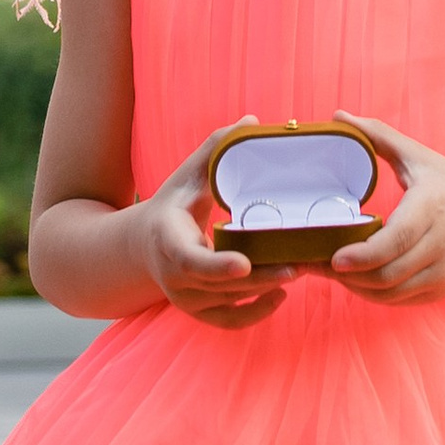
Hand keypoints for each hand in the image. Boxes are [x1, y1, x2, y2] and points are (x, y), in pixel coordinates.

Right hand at [128, 119, 292, 325]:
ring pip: (230, 302)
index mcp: (168, 240)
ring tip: (300, 269)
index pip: (190, 260)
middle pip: (222, 283)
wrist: (144, 246)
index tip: (244, 263)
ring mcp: (185, 299)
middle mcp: (173, 277)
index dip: (217, 264)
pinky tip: (281, 294)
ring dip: (266, 289)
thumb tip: (251, 122)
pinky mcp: (198, 312)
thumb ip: (216, 149)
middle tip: (300, 262)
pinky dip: (256, 313)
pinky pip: (229, 321)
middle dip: (262, 276)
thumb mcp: (187, 176)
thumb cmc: (172, 205)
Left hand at [326, 115, 444, 304]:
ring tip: (331, 272)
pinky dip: (373, 295)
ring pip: (391, 293)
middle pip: (389, 273)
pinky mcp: (441, 290)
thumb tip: (338, 117)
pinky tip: (356, 281)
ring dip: (357, 287)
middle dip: (350, 275)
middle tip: (317, 264)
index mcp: (432, 208)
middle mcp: (441, 244)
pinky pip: (399, 302)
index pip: (397, 239)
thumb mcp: (419, 157)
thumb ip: (378, 136)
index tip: (335, 258)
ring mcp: (443, 272)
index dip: (365, 255)